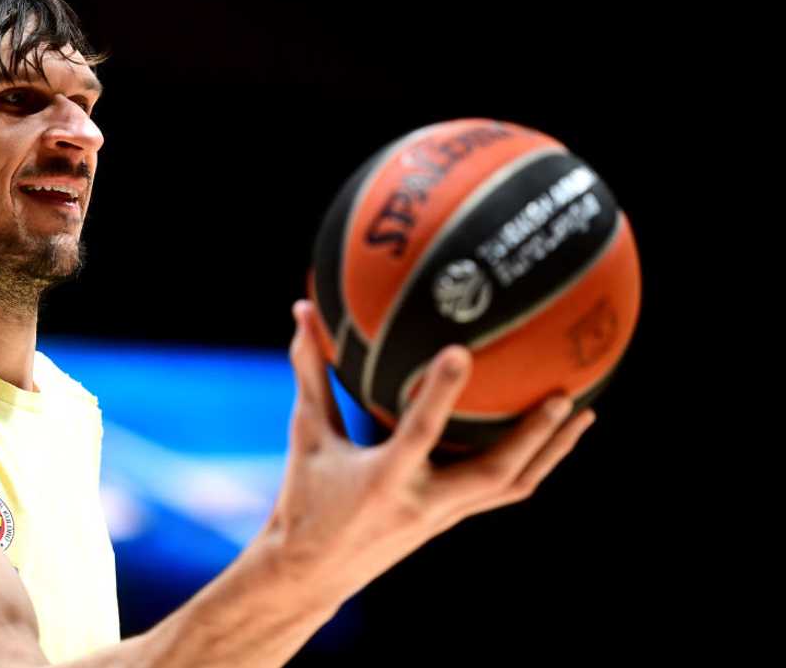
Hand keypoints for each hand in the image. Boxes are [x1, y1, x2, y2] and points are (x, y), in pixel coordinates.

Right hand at [260, 299, 596, 605]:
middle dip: (535, 436)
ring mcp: (443, 517)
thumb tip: (302, 311)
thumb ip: (310, 374)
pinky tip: (548, 434)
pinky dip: (530, 461)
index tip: (463, 351)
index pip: (419, 433)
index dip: (442, 393)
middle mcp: (424, 502)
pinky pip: (502, 489)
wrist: (312, 574)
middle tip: (565, 394)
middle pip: (496, 474)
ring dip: (550, 452)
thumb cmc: (304, 500)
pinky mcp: (450, 520)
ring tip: (582, 413)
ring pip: (512, 486)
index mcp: (384, 479)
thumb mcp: (306, 435)